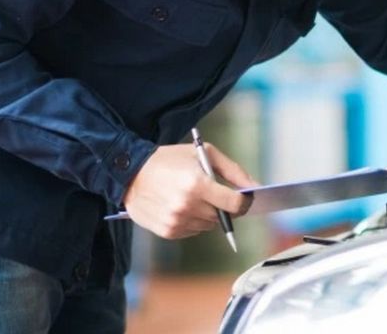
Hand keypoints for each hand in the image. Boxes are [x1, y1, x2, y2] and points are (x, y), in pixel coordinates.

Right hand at [123, 142, 257, 238]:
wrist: (131, 172)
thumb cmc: (170, 159)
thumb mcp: (204, 154)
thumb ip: (233, 170)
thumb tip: (255, 187)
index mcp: (197, 184)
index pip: (235, 204)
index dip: (243, 202)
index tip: (244, 199)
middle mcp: (187, 206)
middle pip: (222, 216)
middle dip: (221, 205)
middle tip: (209, 191)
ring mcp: (176, 221)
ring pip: (208, 225)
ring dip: (206, 214)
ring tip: (191, 197)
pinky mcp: (167, 231)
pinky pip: (193, 231)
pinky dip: (192, 221)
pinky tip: (180, 206)